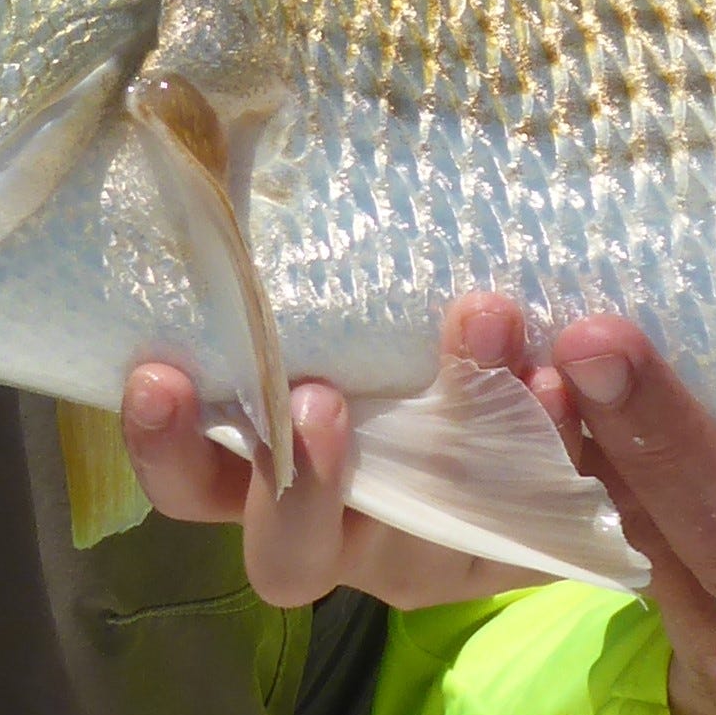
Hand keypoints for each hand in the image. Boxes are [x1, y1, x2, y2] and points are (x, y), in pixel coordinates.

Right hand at [121, 297, 564, 611]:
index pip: (191, 482)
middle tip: (316, 398)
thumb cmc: (396, 321)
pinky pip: (525, 515)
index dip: (167, 446)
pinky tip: (555, 372)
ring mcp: (429, 552)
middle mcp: (340, 530)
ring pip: (418, 549)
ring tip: (476, 329)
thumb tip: (234, 160)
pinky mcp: (517, 546)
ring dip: (447, 441)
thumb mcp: (340, 291)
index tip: (159, 374)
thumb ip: (302, 262)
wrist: (544, 382)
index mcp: (269, 472)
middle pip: (286, 555)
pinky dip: (545, 439)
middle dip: (294, 482)